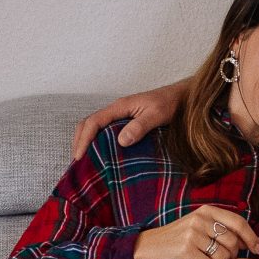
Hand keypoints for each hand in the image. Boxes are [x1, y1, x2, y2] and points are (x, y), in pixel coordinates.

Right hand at [71, 80, 186, 159]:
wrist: (181, 96)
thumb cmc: (171, 104)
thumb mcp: (157, 115)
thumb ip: (140, 126)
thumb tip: (121, 141)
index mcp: (120, 107)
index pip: (94, 122)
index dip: (84, 139)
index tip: (79, 156)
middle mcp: (116, 110)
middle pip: (88, 123)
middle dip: (79, 140)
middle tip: (77, 162)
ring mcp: (120, 115)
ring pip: (95, 126)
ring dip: (86, 141)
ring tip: (84, 160)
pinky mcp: (126, 121)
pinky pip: (105, 130)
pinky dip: (97, 141)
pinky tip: (100, 153)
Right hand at [131, 204, 258, 258]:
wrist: (150, 246)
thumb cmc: (179, 238)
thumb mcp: (199, 225)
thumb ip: (221, 227)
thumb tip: (250, 240)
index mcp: (207, 211)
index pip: (238, 222)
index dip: (251, 236)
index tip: (257, 247)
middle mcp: (200, 219)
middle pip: (232, 242)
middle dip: (233, 254)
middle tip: (224, 258)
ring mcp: (193, 234)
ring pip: (222, 255)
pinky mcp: (186, 250)